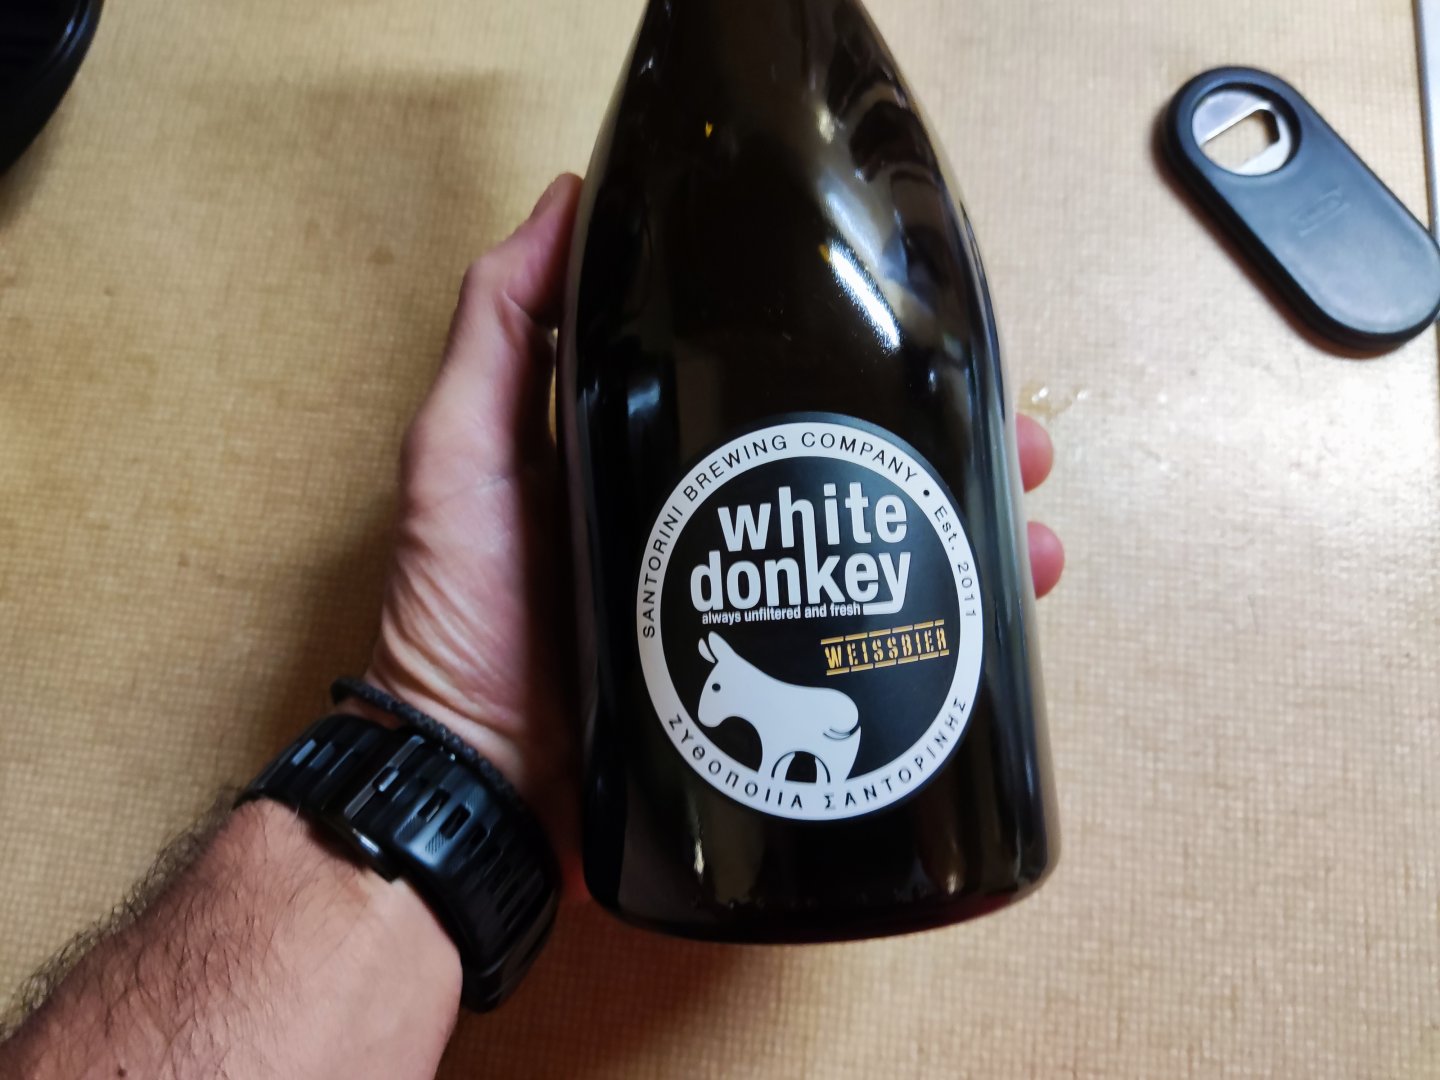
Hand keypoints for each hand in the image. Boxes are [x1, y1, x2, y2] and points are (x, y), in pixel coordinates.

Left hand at [365, 174, 1065, 889]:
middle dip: (938, 429)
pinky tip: (1014, 589)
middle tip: (1012, 421)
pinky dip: (950, 618)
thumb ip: (499, 332)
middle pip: (847, 459)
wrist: (480, 786)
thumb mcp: (461, 452)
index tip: (919, 316)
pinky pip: (877, 642)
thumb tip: (564, 199)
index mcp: (658, 454)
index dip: (851, 348)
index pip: (772, 382)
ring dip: (966, 512)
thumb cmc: (461, 611)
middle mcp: (719, 523)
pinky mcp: (778, 684)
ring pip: (883, 545)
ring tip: (1026, 495)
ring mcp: (757, 608)